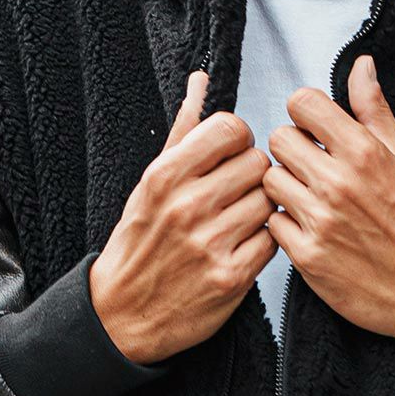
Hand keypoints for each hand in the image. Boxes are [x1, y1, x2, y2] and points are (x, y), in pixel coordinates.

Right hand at [89, 69, 277, 363]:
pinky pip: (273, 239)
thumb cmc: (139, 244)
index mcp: (164, 176)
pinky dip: (265, 240)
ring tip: (240, 219)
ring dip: (261, 208)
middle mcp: (187, 206)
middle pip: (257, 163)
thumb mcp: (149, 184)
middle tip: (238, 192)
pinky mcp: (231, 277)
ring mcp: (210, 243)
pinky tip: (245, 244)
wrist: (121, 315)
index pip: (231, 128)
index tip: (230, 157)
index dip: (238, 140)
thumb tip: (202, 80)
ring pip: (269, 199)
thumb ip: (182, 132)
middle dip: (253, 175)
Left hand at [262, 54, 394, 339]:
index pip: (302, 103)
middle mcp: (338, 183)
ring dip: (286, 188)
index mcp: (364, 152)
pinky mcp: (307, 258)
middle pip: (279, 139)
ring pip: (270, 182)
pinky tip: (311, 230)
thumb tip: (360, 64)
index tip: (317, 131)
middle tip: (313, 168)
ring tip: (311, 199)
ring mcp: (320, 221)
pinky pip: (272, 225)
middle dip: (293, 150)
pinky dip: (287, 226)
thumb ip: (374, 111)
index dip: (307, 115)